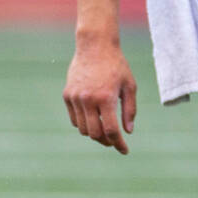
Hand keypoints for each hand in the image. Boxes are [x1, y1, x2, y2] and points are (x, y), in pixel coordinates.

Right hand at [63, 37, 136, 153]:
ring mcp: (75, 98)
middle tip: (115, 141)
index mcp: (106, 97)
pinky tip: (94, 119)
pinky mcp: (67, 96)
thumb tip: (128, 131)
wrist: (95, 47)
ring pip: (83, 129)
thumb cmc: (117, 66)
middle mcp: (88, 100)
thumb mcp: (130, 85)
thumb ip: (130, 109)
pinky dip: (84, 124)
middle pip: (95, 134)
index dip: (118, 143)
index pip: (111, 130)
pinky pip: (75, 119)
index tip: (125, 150)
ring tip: (106, 130)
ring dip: (95, 134)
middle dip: (106, 141)